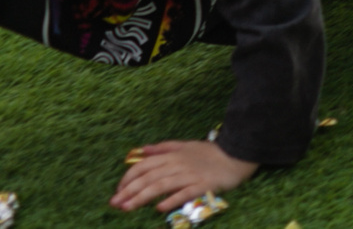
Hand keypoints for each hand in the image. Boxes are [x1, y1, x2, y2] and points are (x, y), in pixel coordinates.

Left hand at [110, 140, 256, 212]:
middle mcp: (178, 164)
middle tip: (115, 203)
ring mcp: (190, 175)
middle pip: (149, 177)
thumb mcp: (185, 145)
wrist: (237, 155)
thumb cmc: (210, 153)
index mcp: (173, 155)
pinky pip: (184, 193)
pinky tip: (159, 208)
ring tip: (128, 207)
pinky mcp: (203, 185)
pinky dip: (171, 200)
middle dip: (129, 190)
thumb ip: (163, 148)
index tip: (118, 190)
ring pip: (161, 185)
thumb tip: (141, 150)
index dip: (129, 177)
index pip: (144, 165)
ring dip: (142, 197)